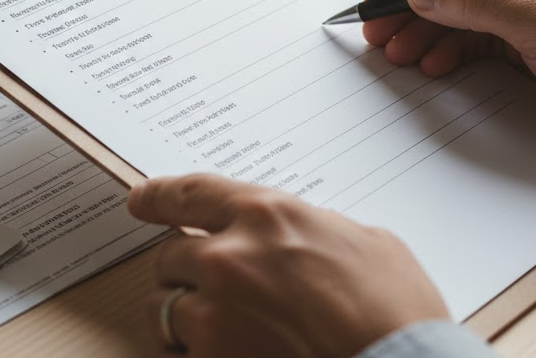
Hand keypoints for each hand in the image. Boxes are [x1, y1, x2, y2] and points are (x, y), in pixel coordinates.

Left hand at [128, 174, 447, 356]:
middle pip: (171, 255)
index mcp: (267, 215)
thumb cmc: (395, 312)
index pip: (191, 193)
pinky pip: (182, 351)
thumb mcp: (364, 244)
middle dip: (185, 272)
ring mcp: (214, 311)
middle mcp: (229, 255)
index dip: (159, 196)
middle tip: (210, 288)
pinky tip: (234, 354)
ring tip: (221, 330)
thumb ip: (314, 232)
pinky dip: (200, 354)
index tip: (141, 200)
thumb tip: (305, 239)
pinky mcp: (209, 357)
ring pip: (166, 307)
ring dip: (186, 316)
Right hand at [361, 0, 535, 148]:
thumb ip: (476, 1)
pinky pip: (475, 39)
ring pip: (458, 11)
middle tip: (375, 30)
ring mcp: (529, 5)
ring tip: (395, 54)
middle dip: (411, 5)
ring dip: (425, 32)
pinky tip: (430, 66)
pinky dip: (449, 52)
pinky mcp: (529, 41)